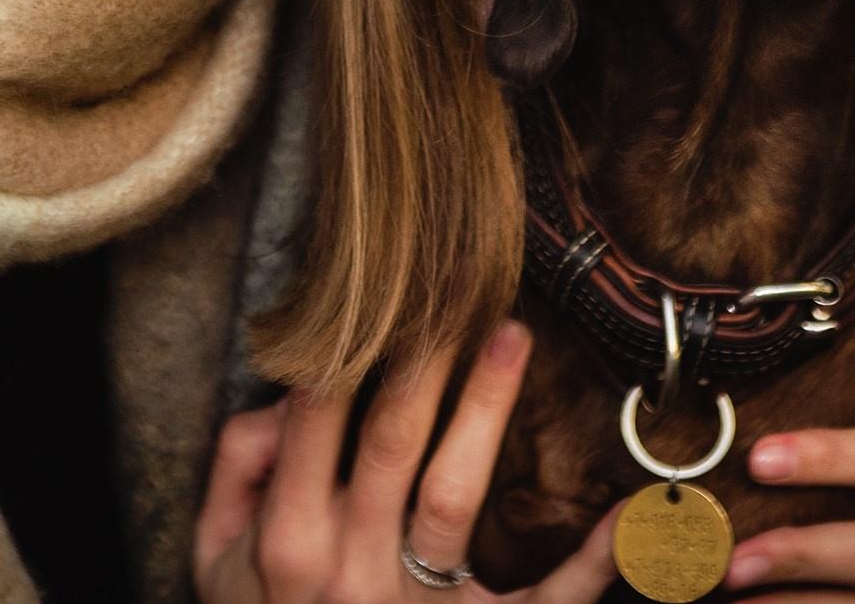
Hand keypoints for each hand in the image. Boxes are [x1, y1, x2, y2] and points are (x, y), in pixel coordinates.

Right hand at [193, 321, 621, 601]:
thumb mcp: (215, 559)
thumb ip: (238, 470)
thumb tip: (284, 393)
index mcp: (287, 541)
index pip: (316, 416)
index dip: (349, 342)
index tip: (382, 282)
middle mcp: (348, 572)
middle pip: (391, 440)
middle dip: (424, 353)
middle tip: (456, 282)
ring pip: (453, 495)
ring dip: (485, 409)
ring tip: (511, 336)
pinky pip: (545, 603)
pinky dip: (597, 560)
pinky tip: (639, 512)